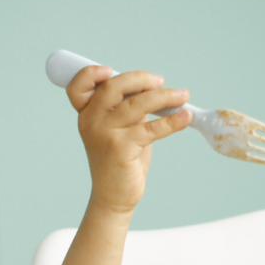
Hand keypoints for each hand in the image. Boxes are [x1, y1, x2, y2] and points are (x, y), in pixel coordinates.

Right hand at [67, 65, 191, 213]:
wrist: (114, 196)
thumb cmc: (120, 160)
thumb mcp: (119, 129)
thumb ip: (127, 108)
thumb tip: (152, 88)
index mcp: (86, 114)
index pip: (78, 87)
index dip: (90, 73)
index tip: (110, 69)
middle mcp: (91, 121)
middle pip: (113, 87)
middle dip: (140, 79)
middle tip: (161, 81)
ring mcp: (104, 134)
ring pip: (137, 104)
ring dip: (165, 97)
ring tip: (183, 95)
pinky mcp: (121, 149)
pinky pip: (152, 128)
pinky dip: (173, 121)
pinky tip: (186, 116)